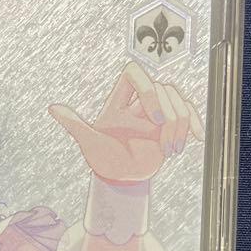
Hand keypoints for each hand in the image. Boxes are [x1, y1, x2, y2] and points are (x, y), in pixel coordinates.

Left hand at [49, 62, 203, 182]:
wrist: (121, 177)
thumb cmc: (103, 159)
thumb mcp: (89, 142)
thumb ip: (74, 124)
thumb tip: (52, 108)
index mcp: (118, 100)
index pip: (134, 74)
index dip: (148, 91)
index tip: (155, 118)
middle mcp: (138, 101)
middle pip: (162, 88)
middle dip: (170, 116)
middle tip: (165, 146)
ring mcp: (156, 110)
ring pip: (177, 99)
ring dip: (181, 124)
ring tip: (172, 151)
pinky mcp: (169, 121)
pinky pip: (186, 113)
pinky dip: (194, 124)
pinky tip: (197, 138)